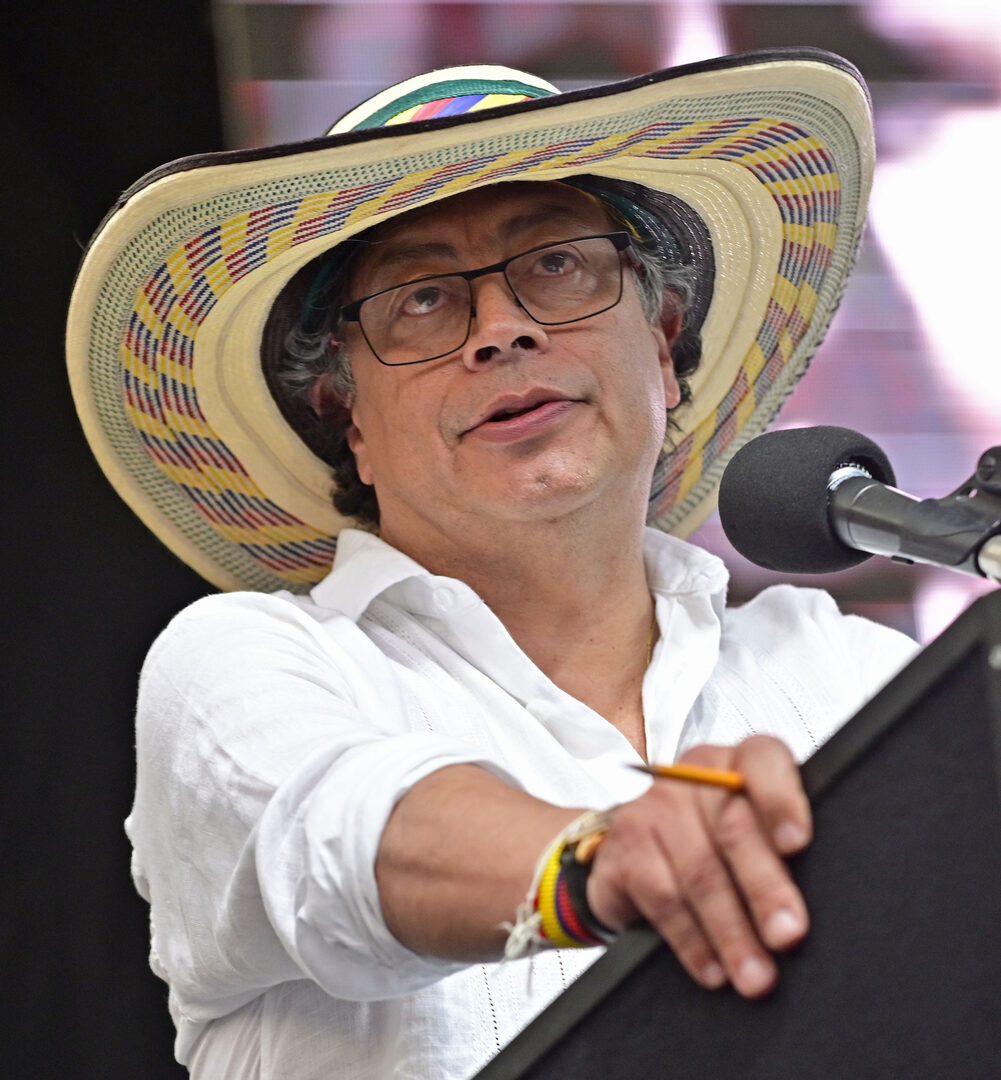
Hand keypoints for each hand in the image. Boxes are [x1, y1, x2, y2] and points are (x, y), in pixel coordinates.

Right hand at [585, 735, 811, 996]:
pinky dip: (692, 942)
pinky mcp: (622, 850)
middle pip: (733, 827)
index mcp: (737, 764)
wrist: (637, 855)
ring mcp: (651, 811)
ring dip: (732, 932)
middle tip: (788, 934)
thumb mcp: (752, 833)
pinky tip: (713, 969)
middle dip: (765, 887)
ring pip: (700, 873)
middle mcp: (692, 777)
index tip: (797, 843)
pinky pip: (663, 900)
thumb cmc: (716, 845)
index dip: (781, 799)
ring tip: (756, 974)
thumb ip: (781, 848)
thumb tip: (831, 900)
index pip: (762, 760)